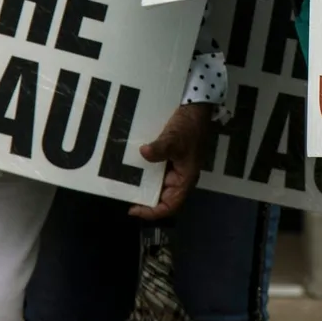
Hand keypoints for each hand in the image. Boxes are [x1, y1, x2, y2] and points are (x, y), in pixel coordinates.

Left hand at [129, 103, 212, 220]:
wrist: (196, 108)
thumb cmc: (189, 128)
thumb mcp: (174, 139)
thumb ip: (159, 149)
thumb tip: (143, 153)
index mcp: (185, 179)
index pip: (170, 206)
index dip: (152, 212)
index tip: (133, 209)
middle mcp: (180, 177)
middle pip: (162, 197)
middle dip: (144, 198)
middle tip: (125, 194)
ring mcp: (174, 167)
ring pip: (157, 183)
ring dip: (143, 183)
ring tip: (125, 181)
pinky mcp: (169, 157)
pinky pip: (155, 170)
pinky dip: (144, 170)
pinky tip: (133, 165)